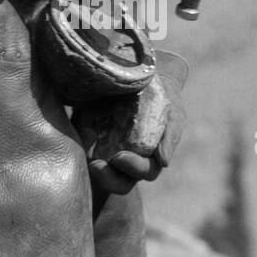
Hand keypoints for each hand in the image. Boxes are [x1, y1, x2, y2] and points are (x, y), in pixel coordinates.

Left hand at [76, 52, 187, 196]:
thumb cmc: (166, 98)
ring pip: (101, 171)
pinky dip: (83, 141)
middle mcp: (128, 159)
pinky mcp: (93, 136)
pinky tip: (83, 129)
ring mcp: (109, 149)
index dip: (133, 168)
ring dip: (92, 166)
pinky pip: (85, 147)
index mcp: (150, 158)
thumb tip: (164, 161)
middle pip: (119, 182)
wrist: (147, 75)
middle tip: (96, 164)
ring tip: (86, 150)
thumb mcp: (173, 113)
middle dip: (108, 177)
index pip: (144, 172)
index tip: (120, 156)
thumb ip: (170, 135)